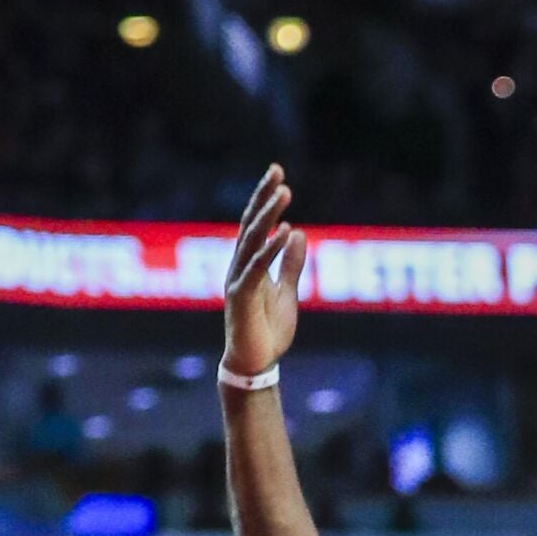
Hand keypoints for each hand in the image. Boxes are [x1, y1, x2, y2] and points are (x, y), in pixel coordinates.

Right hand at [222, 164, 307, 376]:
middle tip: (277, 171)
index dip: (265, 199)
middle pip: (251, 225)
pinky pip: (257, 268)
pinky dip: (270, 249)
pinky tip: (284, 231)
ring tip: (283, 192)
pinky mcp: (241, 297)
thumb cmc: (268, 330)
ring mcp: (238, 280)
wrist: (257, 364)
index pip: (256, 224)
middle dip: (264, 198)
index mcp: (250, 263)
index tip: (277, 173)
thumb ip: (291, 263)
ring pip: (252, 241)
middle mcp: (240, 266)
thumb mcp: (287, 291)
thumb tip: (297, 231)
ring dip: (268, 216)